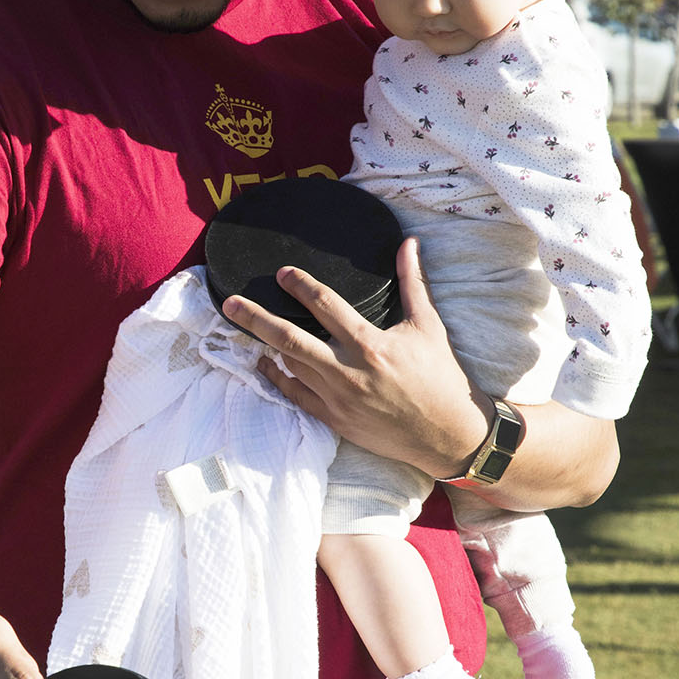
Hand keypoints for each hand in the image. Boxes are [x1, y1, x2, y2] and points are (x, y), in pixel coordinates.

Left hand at [221, 236, 491, 480]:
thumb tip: (408, 243)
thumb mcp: (429, 326)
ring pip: (289, 367)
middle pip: (289, 339)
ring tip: (242, 327)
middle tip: (230, 302)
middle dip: (256, 318)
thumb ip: (412, 283)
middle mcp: (348, 371)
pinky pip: (296, 396)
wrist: (448, 434)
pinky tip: (263, 363)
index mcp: (370, 344)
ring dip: (264, 346)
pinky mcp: (335, 420)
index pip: (325, 306)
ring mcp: (338, 399)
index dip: (301, 286)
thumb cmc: (441, 377)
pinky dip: (277, 378)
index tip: (282, 274)